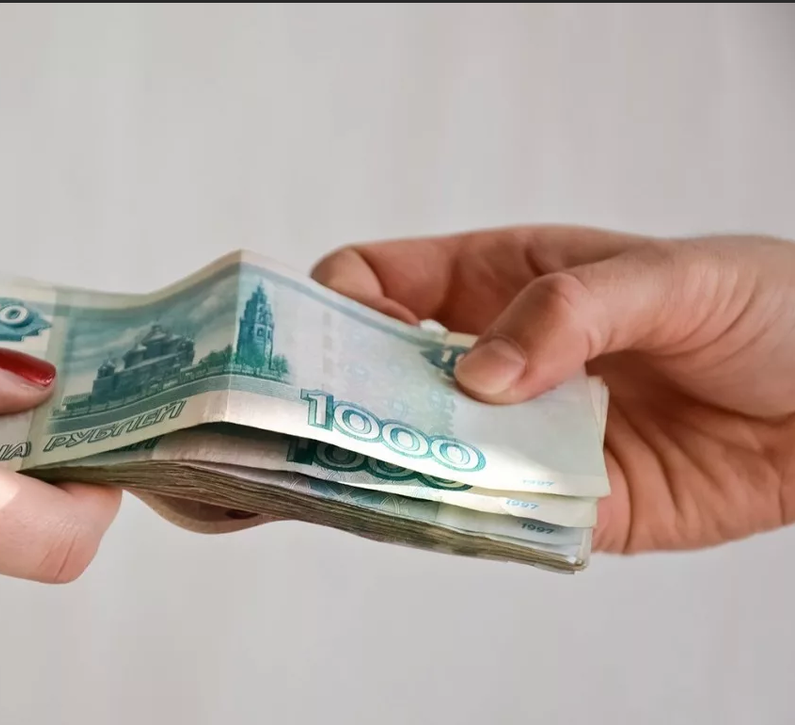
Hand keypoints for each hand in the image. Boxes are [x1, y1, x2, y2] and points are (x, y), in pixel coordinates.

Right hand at [311, 225, 794, 553]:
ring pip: (422, 455)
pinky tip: (432, 522)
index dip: (339, 302)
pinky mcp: (561, 505)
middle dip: (340, 394)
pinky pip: (489, 518)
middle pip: (383, 376)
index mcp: (499, 279)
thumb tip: (476, 376)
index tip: (329, 336)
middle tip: (314, 420)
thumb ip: (569, 310)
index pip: (383, 281)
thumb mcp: (667, 278)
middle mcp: (495, 361)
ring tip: (353, 478)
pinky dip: (455, 524)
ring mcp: (521, 435)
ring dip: (387, 466)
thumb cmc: (763, 305)